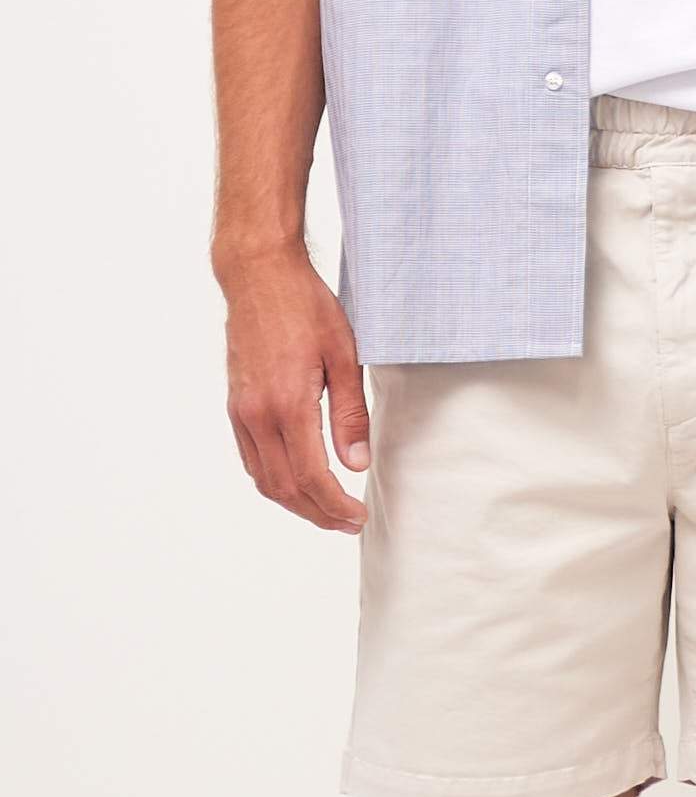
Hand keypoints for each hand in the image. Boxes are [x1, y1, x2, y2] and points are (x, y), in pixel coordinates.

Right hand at [219, 248, 369, 532]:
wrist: (258, 275)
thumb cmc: (305, 306)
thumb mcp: (344, 356)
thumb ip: (350, 414)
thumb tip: (356, 463)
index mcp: (288, 403)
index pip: (312, 476)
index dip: (336, 505)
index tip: (358, 515)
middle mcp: (258, 414)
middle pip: (286, 488)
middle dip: (319, 513)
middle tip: (348, 521)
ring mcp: (241, 412)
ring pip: (265, 480)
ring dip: (296, 504)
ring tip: (327, 510)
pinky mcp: (235, 407)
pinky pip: (252, 460)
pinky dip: (275, 482)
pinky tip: (298, 483)